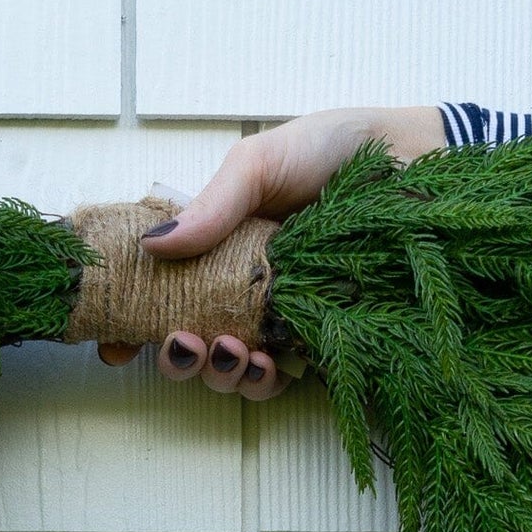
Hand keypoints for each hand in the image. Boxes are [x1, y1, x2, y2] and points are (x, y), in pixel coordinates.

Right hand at [97, 104, 444, 398]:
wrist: (418, 164)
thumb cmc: (337, 149)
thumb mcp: (260, 162)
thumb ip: (211, 206)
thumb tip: (151, 246)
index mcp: (215, 244)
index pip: (157, 290)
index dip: (128, 323)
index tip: (113, 345)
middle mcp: (239, 286)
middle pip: (185, 342)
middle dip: (173, 358)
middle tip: (182, 344)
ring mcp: (278, 317)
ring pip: (228, 370)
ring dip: (216, 374)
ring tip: (228, 353)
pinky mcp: (320, 340)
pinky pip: (280, 380)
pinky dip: (262, 382)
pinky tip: (265, 365)